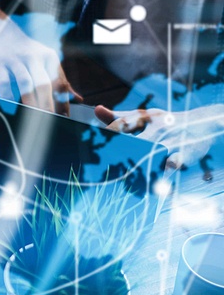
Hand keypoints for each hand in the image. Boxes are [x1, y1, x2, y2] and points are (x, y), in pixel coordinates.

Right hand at [0, 19, 81, 114]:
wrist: (1, 33)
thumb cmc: (26, 54)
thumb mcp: (45, 61)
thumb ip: (60, 81)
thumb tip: (77, 100)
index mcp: (49, 57)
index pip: (59, 81)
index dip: (63, 101)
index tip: (65, 117)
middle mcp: (33, 57)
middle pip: (43, 83)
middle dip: (47, 104)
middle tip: (50, 121)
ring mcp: (15, 60)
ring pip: (25, 83)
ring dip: (29, 101)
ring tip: (32, 118)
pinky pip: (4, 84)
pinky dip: (8, 97)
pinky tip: (12, 106)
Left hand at [95, 105, 223, 168]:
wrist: (203, 123)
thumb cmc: (165, 122)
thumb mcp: (145, 116)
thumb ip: (120, 116)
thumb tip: (97, 110)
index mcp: (145, 118)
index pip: (121, 125)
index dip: (106, 137)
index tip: (93, 150)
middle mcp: (157, 128)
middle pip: (133, 141)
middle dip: (119, 154)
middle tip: (103, 169)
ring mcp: (171, 141)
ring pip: (151, 153)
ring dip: (137, 166)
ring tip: (123, 180)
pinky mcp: (184, 153)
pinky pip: (171, 164)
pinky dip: (161, 172)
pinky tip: (150, 184)